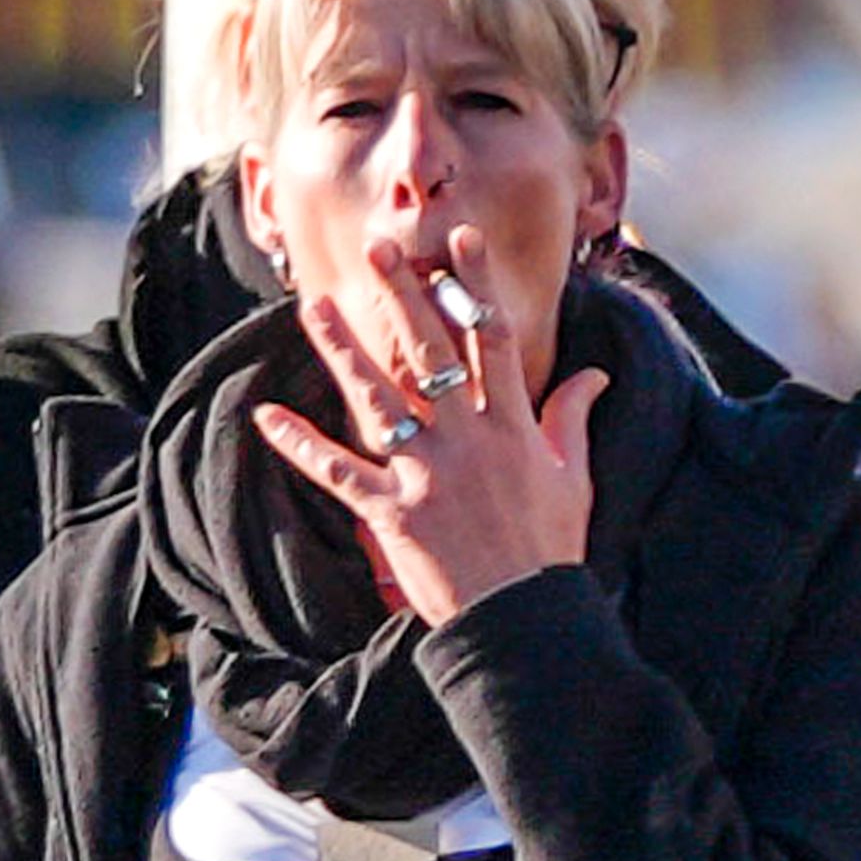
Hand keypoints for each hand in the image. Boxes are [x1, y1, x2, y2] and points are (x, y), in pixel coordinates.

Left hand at [249, 224, 604, 626]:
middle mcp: (468, 440)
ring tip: (314, 307)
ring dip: (343, 351)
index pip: (492, 341)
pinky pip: (339, 472)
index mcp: (513, 429)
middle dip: (403, 296)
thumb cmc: (552, 552)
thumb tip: (594, 376)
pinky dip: (301, 446)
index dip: (476, 287)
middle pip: (430, 353)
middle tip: (378, 249)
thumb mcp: (575, 480)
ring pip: (379, 399)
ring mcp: (427, 474)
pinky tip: (266, 417)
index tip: (460, 242)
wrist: (523, 619)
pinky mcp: (394, 511)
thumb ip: (573, 420)